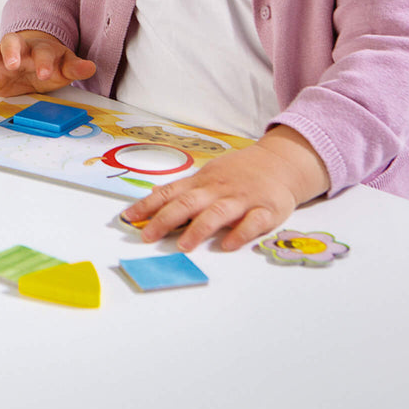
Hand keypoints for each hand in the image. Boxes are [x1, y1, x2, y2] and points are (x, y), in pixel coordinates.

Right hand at [0, 30, 95, 96]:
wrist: (32, 62)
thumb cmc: (49, 64)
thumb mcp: (64, 68)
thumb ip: (75, 68)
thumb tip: (90, 67)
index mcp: (39, 49)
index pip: (42, 50)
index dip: (44, 60)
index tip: (46, 74)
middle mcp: (17, 49)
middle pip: (10, 40)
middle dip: (11, 50)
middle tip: (14, 64)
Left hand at [120, 126, 329, 251]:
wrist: (279, 162)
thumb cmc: (238, 172)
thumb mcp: (208, 175)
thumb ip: (184, 190)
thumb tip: (153, 199)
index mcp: (202, 182)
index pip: (170, 192)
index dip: (148, 205)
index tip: (128, 218)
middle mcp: (218, 189)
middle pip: (188, 203)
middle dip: (165, 219)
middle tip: (147, 236)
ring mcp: (242, 199)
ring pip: (218, 213)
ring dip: (199, 229)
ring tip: (183, 246)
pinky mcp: (266, 210)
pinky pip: (253, 223)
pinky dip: (240, 234)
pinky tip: (227, 245)